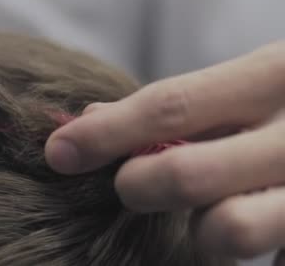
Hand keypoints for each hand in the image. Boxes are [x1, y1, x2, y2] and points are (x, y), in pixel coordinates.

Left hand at [45, 41, 284, 262]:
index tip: (59, 151)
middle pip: (188, 175)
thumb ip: (181, 105)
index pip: (171, 106)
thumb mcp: (254, 79)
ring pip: (229, 233)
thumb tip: (90, 121)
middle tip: (131, 185)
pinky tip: (244, 224)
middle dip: (138, 186)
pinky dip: (240, 251)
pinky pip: (268, 257)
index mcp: (276, 75)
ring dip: (195, 233)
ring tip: (204, 218)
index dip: (106, 132)